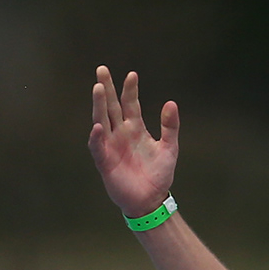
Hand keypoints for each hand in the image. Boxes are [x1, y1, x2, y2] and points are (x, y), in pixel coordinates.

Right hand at [89, 67, 178, 217]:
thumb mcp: (169, 148)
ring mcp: (111, 145)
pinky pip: (98, 146)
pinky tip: (98, 125)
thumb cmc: (159, 174)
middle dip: (107, 89)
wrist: (151, 200)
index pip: (131, 104)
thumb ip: (170, 127)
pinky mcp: (104, 160)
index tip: (132, 74)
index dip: (130, 90)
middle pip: (112, 107)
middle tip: (102, 70)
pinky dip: (97, 136)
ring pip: (102, 120)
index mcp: (136, 129)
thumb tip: (171, 103)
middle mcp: (120, 133)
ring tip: (99, 88)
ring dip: (99, 105)